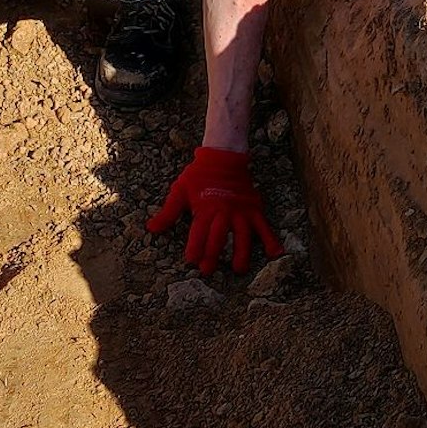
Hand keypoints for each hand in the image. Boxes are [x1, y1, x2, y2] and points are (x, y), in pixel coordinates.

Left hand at [147, 146, 283, 274]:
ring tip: (239, 269)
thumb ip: (168, 212)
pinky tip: (276, 253)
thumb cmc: (198, 175)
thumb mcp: (179, 190)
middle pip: (218, 236)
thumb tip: (150, 228)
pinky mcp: (254, 209)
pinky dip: (271, 239)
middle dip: (212, 254)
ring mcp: (241, 211)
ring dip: (240, 252)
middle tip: (208, 270)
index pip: (199, 231)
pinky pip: (264, 226)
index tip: (191, 260)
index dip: (195, 246)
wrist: (224, 156)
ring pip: (242, 234)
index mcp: (205, 208)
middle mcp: (224, 211)